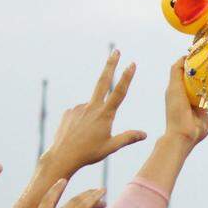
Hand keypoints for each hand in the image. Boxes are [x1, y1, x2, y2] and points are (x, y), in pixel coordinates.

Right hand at [10, 180, 104, 207]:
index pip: (46, 202)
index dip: (54, 191)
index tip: (61, 182)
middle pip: (66, 202)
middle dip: (81, 196)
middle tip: (92, 192)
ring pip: (76, 202)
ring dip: (90, 196)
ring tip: (101, 191)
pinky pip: (82, 207)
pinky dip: (93, 199)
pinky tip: (101, 194)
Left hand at [43, 50, 146, 173]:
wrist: (62, 156)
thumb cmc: (89, 154)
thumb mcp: (111, 147)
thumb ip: (128, 138)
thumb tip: (145, 134)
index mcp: (104, 115)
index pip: (119, 92)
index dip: (126, 77)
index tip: (132, 63)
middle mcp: (91, 107)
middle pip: (102, 81)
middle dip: (110, 65)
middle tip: (116, 51)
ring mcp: (78, 108)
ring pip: (92, 109)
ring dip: (94, 119)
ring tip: (87, 138)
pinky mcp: (69, 111)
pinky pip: (80, 114)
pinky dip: (83, 122)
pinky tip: (79, 135)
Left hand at [165, 55, 207, 145]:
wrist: (185, 134)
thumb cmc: (176, 111)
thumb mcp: (174, 88)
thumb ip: (176, 72)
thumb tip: (184, 56)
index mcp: (182, 87)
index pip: (190, 69)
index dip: (197, 59)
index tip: (207, 50)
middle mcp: (193, 92)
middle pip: (204, 76)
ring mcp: (203, 101)